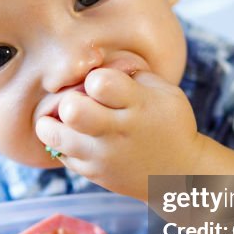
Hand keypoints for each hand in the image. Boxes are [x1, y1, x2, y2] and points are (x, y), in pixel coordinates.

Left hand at [35, 68, 203, 199]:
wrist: (180, 175)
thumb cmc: (169, 124)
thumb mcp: (164, 92)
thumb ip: (132, 73)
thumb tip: (96, 58)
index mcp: (139, 105)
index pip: (100, 82)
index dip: (94, 78)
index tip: (101, 85)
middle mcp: (118, 132)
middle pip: (72, 110)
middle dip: (68, 100)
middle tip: (75, 102)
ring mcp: (103, 156)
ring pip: (56, 135)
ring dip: (52, 123)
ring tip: (62, 119)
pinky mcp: (93, 173)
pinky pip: (60, 154)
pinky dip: (61, 143)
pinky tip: (75, 136)